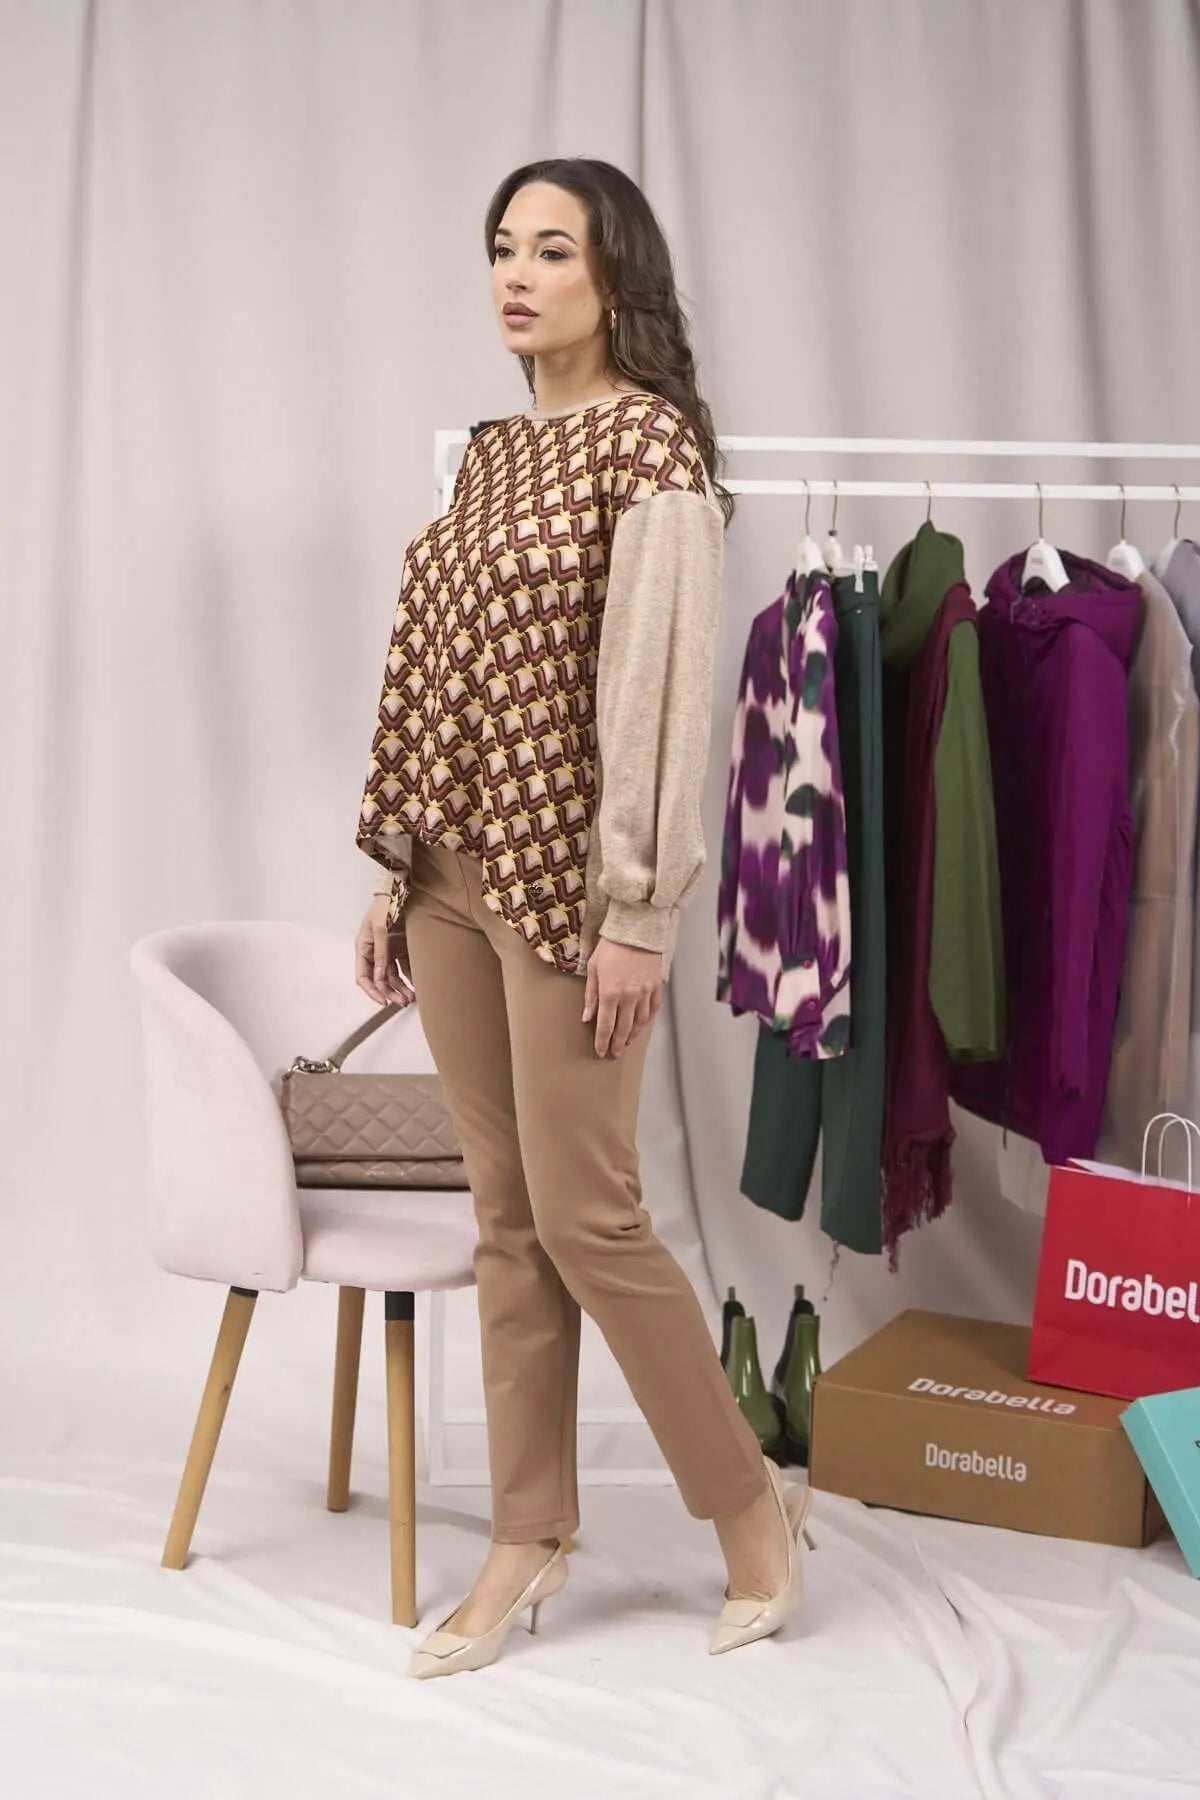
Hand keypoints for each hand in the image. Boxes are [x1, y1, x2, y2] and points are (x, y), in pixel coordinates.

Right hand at [355, 895, 415, 1008]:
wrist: (403, 888)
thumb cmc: (387, 904)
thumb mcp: (381, 928)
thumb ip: (381, 952)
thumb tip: (379, 976)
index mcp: (364, 947)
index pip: (363, 976)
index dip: (372, 991)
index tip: (384, 1001)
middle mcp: (375, 952)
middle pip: (379, 980)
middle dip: (389, 993)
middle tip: (402, 1002)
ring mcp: (389, 951)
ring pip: (392, 977)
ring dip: (400, 988)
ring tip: (411, 997)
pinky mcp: (402, 948)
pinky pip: (404, 968)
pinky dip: (409, 978)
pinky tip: (417, 985)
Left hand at [582, 938, 662, 1057]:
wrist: (637, 929)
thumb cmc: (611, 946)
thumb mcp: (593, 968)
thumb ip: (590, 996)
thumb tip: (587, 1017)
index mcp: (610, 993)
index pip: (605, 1026)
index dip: (602, 1042)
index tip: (600, 1052)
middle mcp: (628, 997)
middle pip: (623, 1029)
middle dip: (617, 1044)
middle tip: (614, 1054)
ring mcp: (645, 993)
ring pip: (640, 1023)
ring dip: (633, 1036)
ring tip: (627, 1043)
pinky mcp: (656, 987)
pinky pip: (653, 1010)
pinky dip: (647, 1021)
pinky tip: (642, 1025)